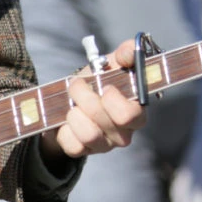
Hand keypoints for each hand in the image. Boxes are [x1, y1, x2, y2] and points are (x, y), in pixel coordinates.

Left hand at [40, 39, 146, 162]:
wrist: (72, 101)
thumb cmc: (97, 83)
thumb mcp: (111, 64)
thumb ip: (125, 54)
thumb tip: (130, 50)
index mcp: (136, 113)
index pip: (130, 115)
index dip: (113, 100)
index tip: (104, 86)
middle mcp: (123, 134)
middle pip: (104, 120)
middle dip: (84, 97)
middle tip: (77, 85)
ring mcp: (103, 145)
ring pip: (89, 134)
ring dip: (74, 114)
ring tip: (71, 104)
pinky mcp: (83, 152)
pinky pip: (72, 146)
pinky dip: (64, 130)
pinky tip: (67, 120)